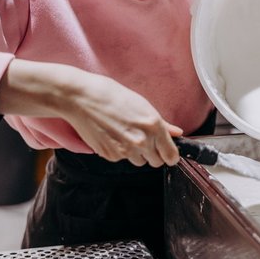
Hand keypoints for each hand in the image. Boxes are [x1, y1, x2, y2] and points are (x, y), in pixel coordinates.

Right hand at [0, 59, 183, 166]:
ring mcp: (125, 151)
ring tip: (123, 133)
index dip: (169, 155)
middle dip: (152, 153)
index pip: (171, 155)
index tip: (166, 153)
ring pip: (138, 162)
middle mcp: (142, 141)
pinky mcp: (110, 156)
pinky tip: (111, 135)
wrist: (82, 98)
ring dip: (135, 153)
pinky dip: (118, 151)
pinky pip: (121, 159)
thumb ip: (162, 124)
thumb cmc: (112, 96)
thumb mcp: (142, 105)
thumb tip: (177, 133)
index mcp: (154, 126)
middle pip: (155, 162)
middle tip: (141, 138)